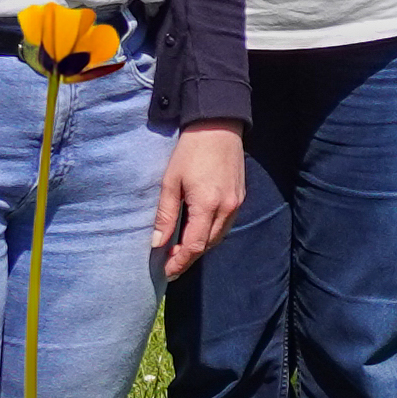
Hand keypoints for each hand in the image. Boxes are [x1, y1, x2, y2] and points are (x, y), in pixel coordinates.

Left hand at [149, 123, 246, 278]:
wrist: (219, 126)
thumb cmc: (191, 151)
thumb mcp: (170, 181)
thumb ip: (165, 214)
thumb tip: (157, 243)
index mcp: (207, 206)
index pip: (194, 246)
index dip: (179, 262)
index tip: (166, 271)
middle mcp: (226, 209)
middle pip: (207, 245)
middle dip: (188, 257)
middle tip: (169, 264)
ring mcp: (236, 204)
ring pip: (218, 237)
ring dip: (200, 246)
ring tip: (180, 250)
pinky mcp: (240, 197)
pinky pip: (225, 225)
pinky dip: (211, 233)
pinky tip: (197, 231)